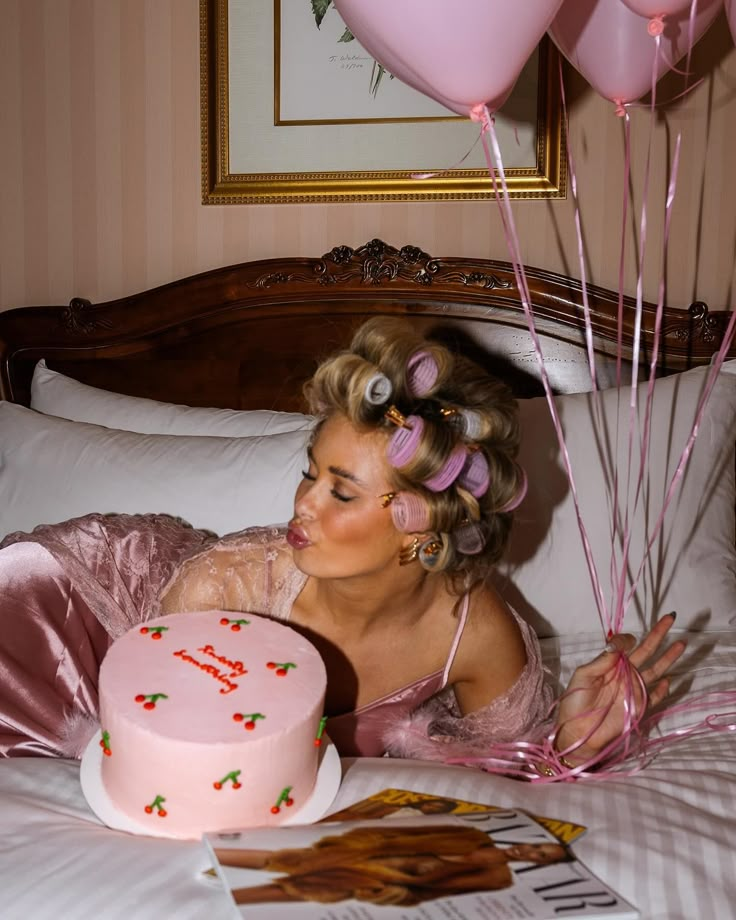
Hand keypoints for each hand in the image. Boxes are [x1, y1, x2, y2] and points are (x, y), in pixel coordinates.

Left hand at [554, 613, 685, 766]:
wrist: (577, 732)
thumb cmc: (574, 703)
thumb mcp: (583, 676)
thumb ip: (602, 661)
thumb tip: (619, 644)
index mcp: (609, 664)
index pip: (623, 645)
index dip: (626, 639)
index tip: (627, 641)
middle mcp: (624, 674)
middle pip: (645, 652)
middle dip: (657, 635)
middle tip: (670, 618)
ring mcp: (633, 690)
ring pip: (654, 671)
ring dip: (667, 658)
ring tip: (681, 643)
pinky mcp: (639, 707)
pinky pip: (654, 697)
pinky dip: (662, 690)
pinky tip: (669, 680)